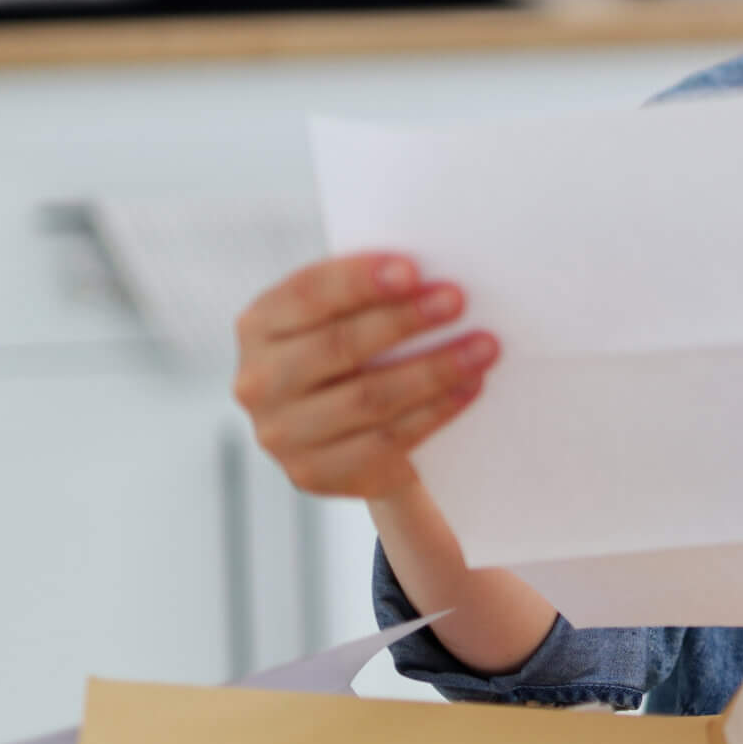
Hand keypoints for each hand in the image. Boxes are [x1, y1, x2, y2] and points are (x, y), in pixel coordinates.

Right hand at [232, 253, 498, 501]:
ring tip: (483, 347)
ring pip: (369, 397)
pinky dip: (435, 411)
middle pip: (338, 347)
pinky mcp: (315, 474)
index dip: (358, 280)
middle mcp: (258, 381)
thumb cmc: (353, 355)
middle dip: (404, 320)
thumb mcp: (341, 319)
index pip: (306, 294)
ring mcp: (282, 434)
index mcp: (259, 326)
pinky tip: (470, 387)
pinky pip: (387, 440)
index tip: (412, 269)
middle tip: (458, 300)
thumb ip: (366, 297)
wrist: (346, 436)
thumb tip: (433, 272)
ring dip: (435, 369)